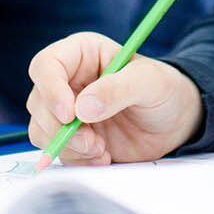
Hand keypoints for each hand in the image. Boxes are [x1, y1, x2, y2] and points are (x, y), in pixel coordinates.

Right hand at [24, 32, 202, 165]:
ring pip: (41, 129)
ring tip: (102, 150)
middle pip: (38, 102)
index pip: (46, 66)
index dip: (50, 90)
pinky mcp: (72, 137)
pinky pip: (58, 151)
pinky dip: (77, 159)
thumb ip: (117, 89)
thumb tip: (82, 108)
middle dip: (60, 127)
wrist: (176, 121)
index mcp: (81, 54)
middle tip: (92, 142)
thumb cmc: (164, 89)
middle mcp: (68, 80)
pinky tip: (103, 157)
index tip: (69, 115)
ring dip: (68, 146)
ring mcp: (67, 110)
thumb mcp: (149, 81)